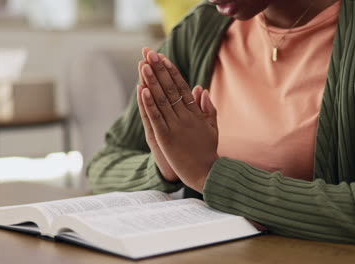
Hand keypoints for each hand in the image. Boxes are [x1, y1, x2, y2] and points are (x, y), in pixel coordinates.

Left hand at [140, 49, 218, 192]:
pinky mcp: (166, 138)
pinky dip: (149, 104)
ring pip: (162, 100)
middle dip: (159, 70)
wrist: (206, 173)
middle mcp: (186, 117)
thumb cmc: (208, 151)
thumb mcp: (212, 127)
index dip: (172, 72)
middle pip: (170, 89)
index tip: (163, 58)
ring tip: (143, 65)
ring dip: (152, 81)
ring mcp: (175, 127)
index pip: (182, 88)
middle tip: (149, 53)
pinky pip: (156, 118)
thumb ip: (207, 108)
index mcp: (196, 114)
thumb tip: (200, 89)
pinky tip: (142, 90)